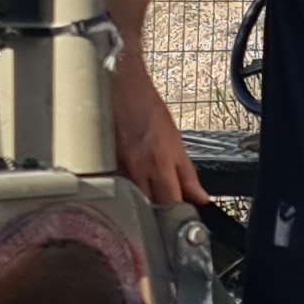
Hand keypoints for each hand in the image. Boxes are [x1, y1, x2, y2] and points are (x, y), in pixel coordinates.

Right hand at [110, 62, 206, 206]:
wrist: (121, 87)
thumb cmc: (148, 109)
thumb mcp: (176, 140)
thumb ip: (188, 174)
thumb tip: (200, 198)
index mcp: (160, 162)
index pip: (171, 204)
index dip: (178, 214)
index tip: (182, 216)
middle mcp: (138, 169)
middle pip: (149, 208)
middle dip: (159, 214)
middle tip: (165, 212)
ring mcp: (117, 169)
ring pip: (130, 202)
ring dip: (140, 205)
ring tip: (147, 198)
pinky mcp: (103, 168)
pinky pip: (115, 190)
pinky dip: (122, 193)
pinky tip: (127, 188)